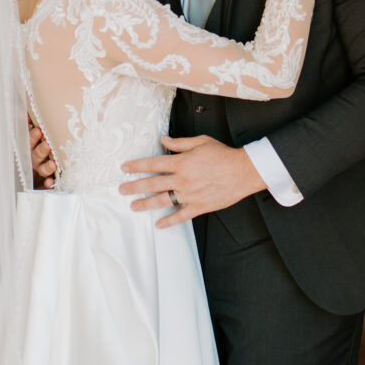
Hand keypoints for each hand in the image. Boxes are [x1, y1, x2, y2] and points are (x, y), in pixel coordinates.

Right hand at [30, 123, 55, 188]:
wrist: (42, 170)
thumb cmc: (39, 147)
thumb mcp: (33, 136)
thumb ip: (28, 124)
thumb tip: (23, 111)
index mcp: (30, 147)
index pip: (29, 141)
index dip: (33, 136)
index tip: (38, 130)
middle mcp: (34, 159)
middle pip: (36, 154)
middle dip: (42, 150)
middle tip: (48, 145)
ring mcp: (40, 170)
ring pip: (42, 169)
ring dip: (47, 167)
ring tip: (53, 164)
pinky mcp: (46, 181)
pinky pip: (46, 184)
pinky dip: (48, 184)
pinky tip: (51, 183)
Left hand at [119, 135, 265, 228]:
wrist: (242, 172)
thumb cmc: (222, 154)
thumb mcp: (200, 142)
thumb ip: (179, 143)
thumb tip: (163, 140)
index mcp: (181, 162)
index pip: (152, 164)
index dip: (136, 166)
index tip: (125, 168)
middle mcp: (182, 180)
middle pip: (152, 184)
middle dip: (134, 186)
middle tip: (121, 189)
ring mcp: (189, 195)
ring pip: (162, 201)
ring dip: (145, 204)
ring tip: (133, 206)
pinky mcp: (199, 206)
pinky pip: (180, 216)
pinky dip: (169, 221)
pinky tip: (159, 224)